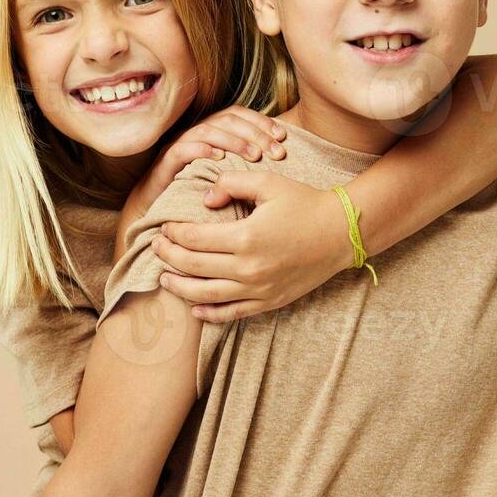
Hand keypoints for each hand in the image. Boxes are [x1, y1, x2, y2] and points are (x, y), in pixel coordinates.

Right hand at [114, 107, 285, 256]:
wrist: (159, 214)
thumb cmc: (199, 196)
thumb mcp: (230, 178)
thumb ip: (248, 164)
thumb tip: (280, 159)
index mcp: (212, 133)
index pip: (238, 114)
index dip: (261, 121)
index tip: (283, 137)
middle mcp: (196, 134)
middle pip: (226, 120)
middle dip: (254, 133)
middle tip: (276, 152)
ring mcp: (179, 146)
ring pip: (207, 130)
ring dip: (233, 141)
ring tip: (253, 155)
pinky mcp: (164, 163)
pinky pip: (181, 149)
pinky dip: (201, 150)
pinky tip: (219, 158)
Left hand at [152, 172, 351, 322]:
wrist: (341, 232)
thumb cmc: (304, 203)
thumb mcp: (268, 182)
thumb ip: (230, 185)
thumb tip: (204, 201)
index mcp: (246, 236)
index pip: (194, 238)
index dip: (173, 233)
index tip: (164, 227)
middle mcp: (249, 268)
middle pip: (193, 266)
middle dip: (168, 257)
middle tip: (155, 248)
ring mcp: (259, 289)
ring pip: (206, 295)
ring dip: (180, 287)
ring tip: (164, 277)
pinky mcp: (269, 302)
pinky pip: (232, 313)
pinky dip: (209, 313)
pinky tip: (194, 307)